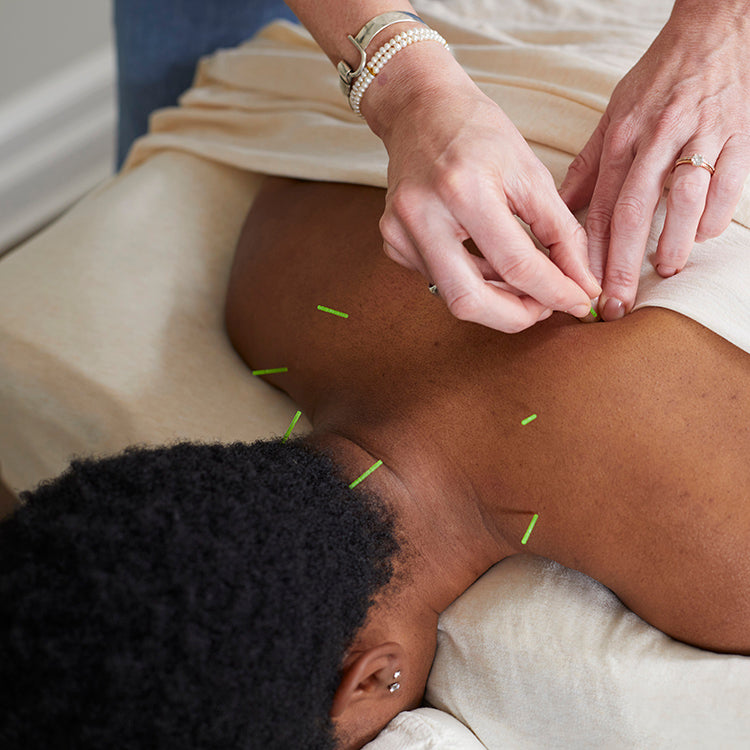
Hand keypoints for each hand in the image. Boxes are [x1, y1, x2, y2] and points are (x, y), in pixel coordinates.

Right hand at [361, 43, 600, 333]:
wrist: (419, 109)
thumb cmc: (477, 132)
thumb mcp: (530, 173)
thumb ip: (560, 233)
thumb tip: (583, 283)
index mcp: (463, 190)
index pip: (515, 264)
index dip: (554, 292)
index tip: (580, 302)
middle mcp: (422, 216)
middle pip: (470, 302)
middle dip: (516, 316)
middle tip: (546, 307)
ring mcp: (399, 233)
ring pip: (454, 297)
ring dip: (497, 299)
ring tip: (523, 280)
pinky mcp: (393, 243)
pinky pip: (439, 281)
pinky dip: (473, 281)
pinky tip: (487, 261)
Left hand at [559, 0, 749, 320]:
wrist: (711, 31)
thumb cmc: (657, 81)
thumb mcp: (613, 116)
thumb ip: (589, 166)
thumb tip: (560, 209)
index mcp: (624, 137)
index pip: (605, 204)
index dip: (596, 250)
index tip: (588, 286)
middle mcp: (659, 138)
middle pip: (638, 208)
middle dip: (626, 262)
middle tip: (619, 301)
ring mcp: (702, 135)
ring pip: (687, 196)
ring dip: (675, 239)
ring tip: (665, 270)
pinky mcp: (739, 134)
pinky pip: (731, 181)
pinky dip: (719, 212)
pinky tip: (705, 236)